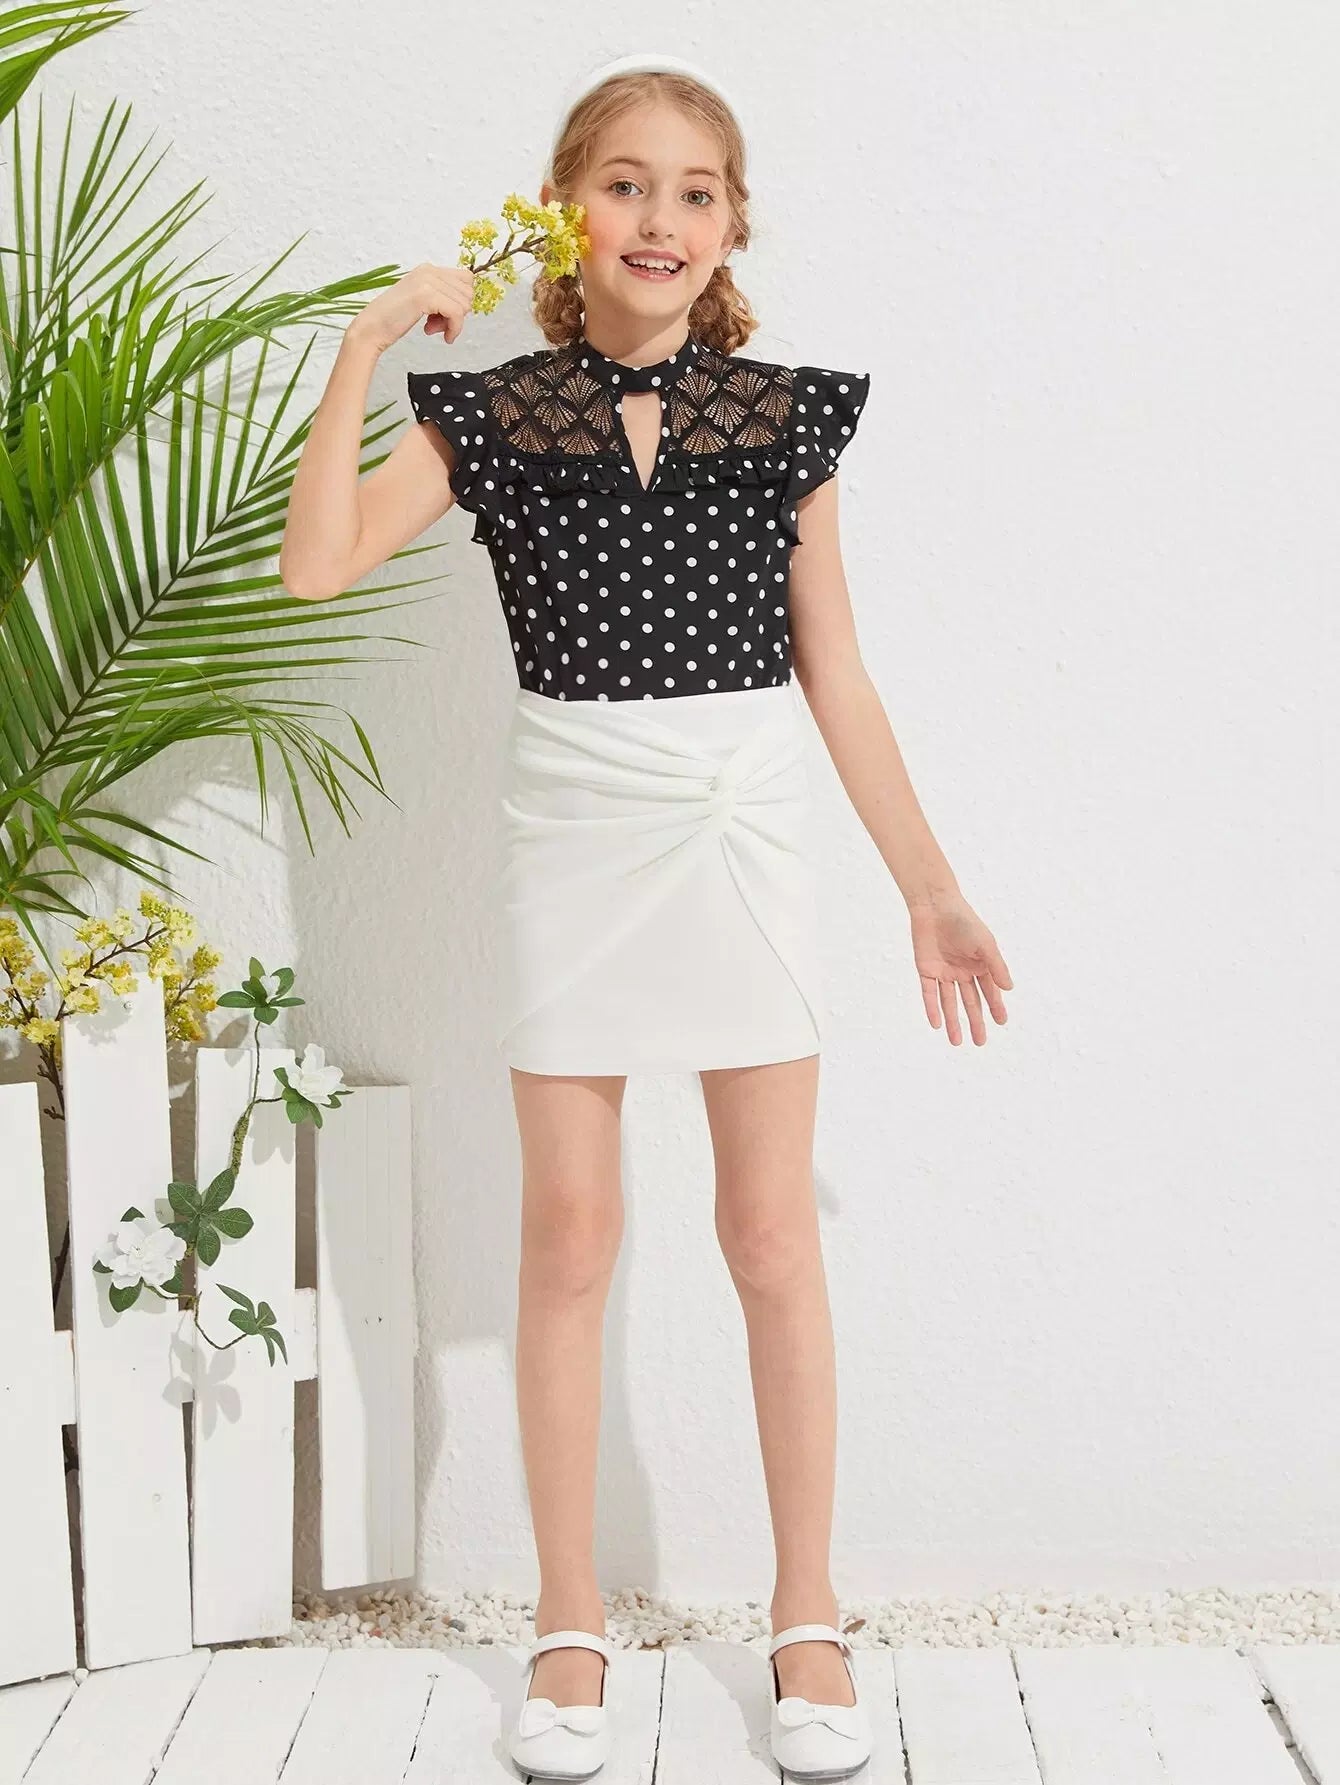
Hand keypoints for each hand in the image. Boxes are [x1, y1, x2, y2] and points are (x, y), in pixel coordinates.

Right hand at [348, 262, 475, 354]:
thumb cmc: (395, 319)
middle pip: (468, 292)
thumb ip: (441, 295)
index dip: (460, 301)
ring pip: (464, 304)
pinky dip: (454, 329)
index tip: (445, 315)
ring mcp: (427, 281)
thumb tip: (467, 302)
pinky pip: (457, 314)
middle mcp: (428, 270)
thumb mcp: (422, 300)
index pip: (466, 280)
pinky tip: (441, 336)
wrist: (372, 328)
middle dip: (458, 314)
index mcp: (428, 269)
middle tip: (437, 325)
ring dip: (453, 323)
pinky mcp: (426, 296)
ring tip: (433, 328)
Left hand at [908, 892, 1011, 1045]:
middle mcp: (963, 971)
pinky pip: (929, 993)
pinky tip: (937, 1025)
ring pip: (950, 1002)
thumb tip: (1009, 989)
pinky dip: (933, 1009)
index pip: (989, 991)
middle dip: (975, 1022)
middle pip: (970, 1001)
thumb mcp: (985, 944)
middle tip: (980, 1042)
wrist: (935, 906)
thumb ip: (996, 966)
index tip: (1001, 1023)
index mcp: (979, 964)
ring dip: (953, 1021)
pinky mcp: (926, 970)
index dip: (995, 1007)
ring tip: (958, 1042)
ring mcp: (944, 972)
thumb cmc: (964, 921)